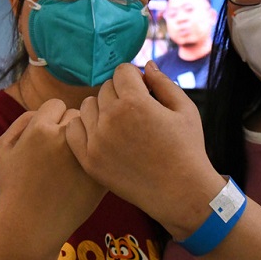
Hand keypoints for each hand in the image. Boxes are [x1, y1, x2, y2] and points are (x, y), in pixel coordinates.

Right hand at [0, 98, 106, 259]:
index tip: (47, 136)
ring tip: (71, 162)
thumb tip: (46, 110)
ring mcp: (85, 157)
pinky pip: (104, 153)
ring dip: (87, 140)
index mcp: (40, 129)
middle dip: (72, 128)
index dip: (51, 119)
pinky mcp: (99, 174)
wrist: (30, 226)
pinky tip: (82, 173)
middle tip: (61, 150)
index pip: (56, 105)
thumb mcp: (3, 148)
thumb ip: (22, 121)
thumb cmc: (15, 186)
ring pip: (94, 132)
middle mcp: (65, 139)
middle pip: (78, 115)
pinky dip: (97, 159)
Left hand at [65, 62, 224, 232]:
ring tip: (120, 125)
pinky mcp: (88, 159)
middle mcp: (111, 118)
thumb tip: (145, 66)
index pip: (121, 71)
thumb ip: (163, 83)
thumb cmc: (187, 149)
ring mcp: (96, 140)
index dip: (134, 79)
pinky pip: (74, 130)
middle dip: (120, 94)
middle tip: (135, 114)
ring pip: (87, 106)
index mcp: (135, 102)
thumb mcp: (185, 110)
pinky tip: (102, 136)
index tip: (143, 92)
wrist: (181, 193)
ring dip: (101, 110)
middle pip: (104, 88)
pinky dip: (85, 128)